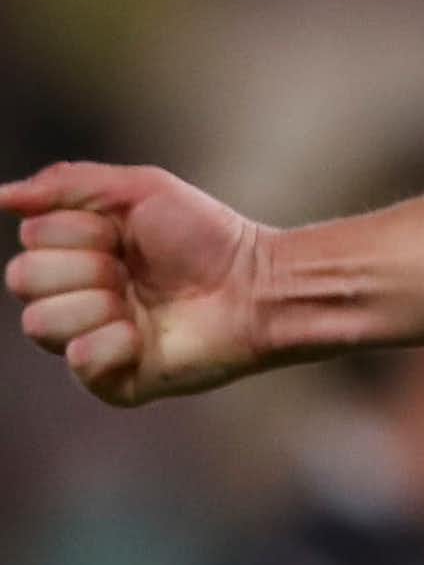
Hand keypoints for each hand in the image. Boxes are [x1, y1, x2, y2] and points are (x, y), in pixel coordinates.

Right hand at [3, 162, 276, 405]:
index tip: (125, 232)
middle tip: (131, 269)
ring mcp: (89, 340)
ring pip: (40, 323)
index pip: (33, 237)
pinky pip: (79, 361)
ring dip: (98, 303)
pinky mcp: (111, 380)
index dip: (82, 229)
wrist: (257, 283)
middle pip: (23, 279)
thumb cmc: (205, 235)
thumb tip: (1, 196)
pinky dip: (114, 342)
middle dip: (85, 265)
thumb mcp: (140, 189)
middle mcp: (73, 297)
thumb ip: (69, 184)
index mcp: (75, 253)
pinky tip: (145, 337)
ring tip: (140, 304)